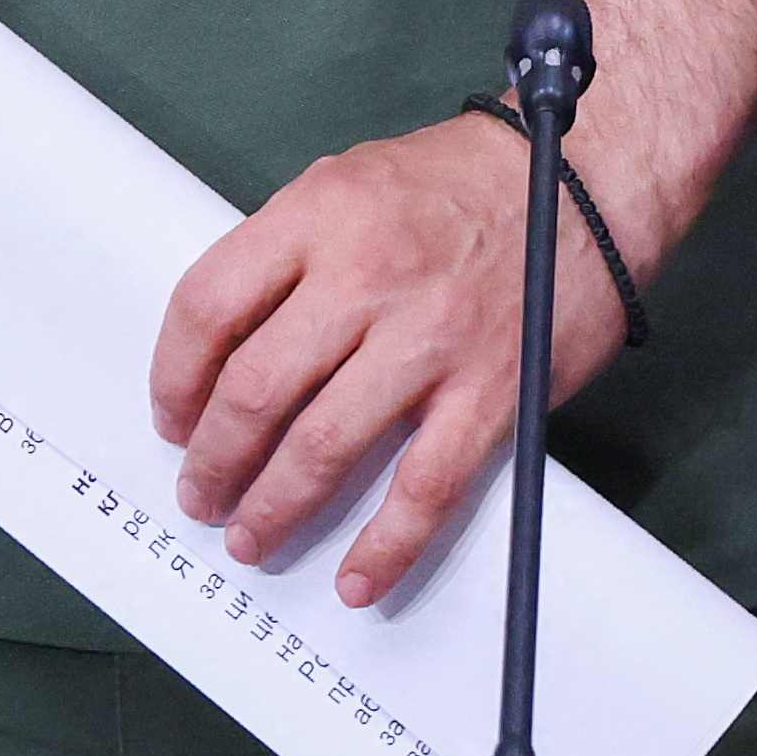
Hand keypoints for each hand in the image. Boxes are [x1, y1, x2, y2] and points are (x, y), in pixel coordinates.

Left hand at [148, 112, 640, 607]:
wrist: (584, 177)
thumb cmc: (459, 181)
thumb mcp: (347, 183)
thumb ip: (287, 256)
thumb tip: (226, 350)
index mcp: (317, 214)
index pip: (208, 305)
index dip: (175, 376)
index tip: (172, 417)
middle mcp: (365, 276)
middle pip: (255, 389)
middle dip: (214, 459)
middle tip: (201, 495)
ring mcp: (430, 339)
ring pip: (324, 445)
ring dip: (275, 506)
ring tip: (251, 537)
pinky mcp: (493, 391)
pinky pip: (425, 487)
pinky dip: (385, 544)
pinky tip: (356, 579)